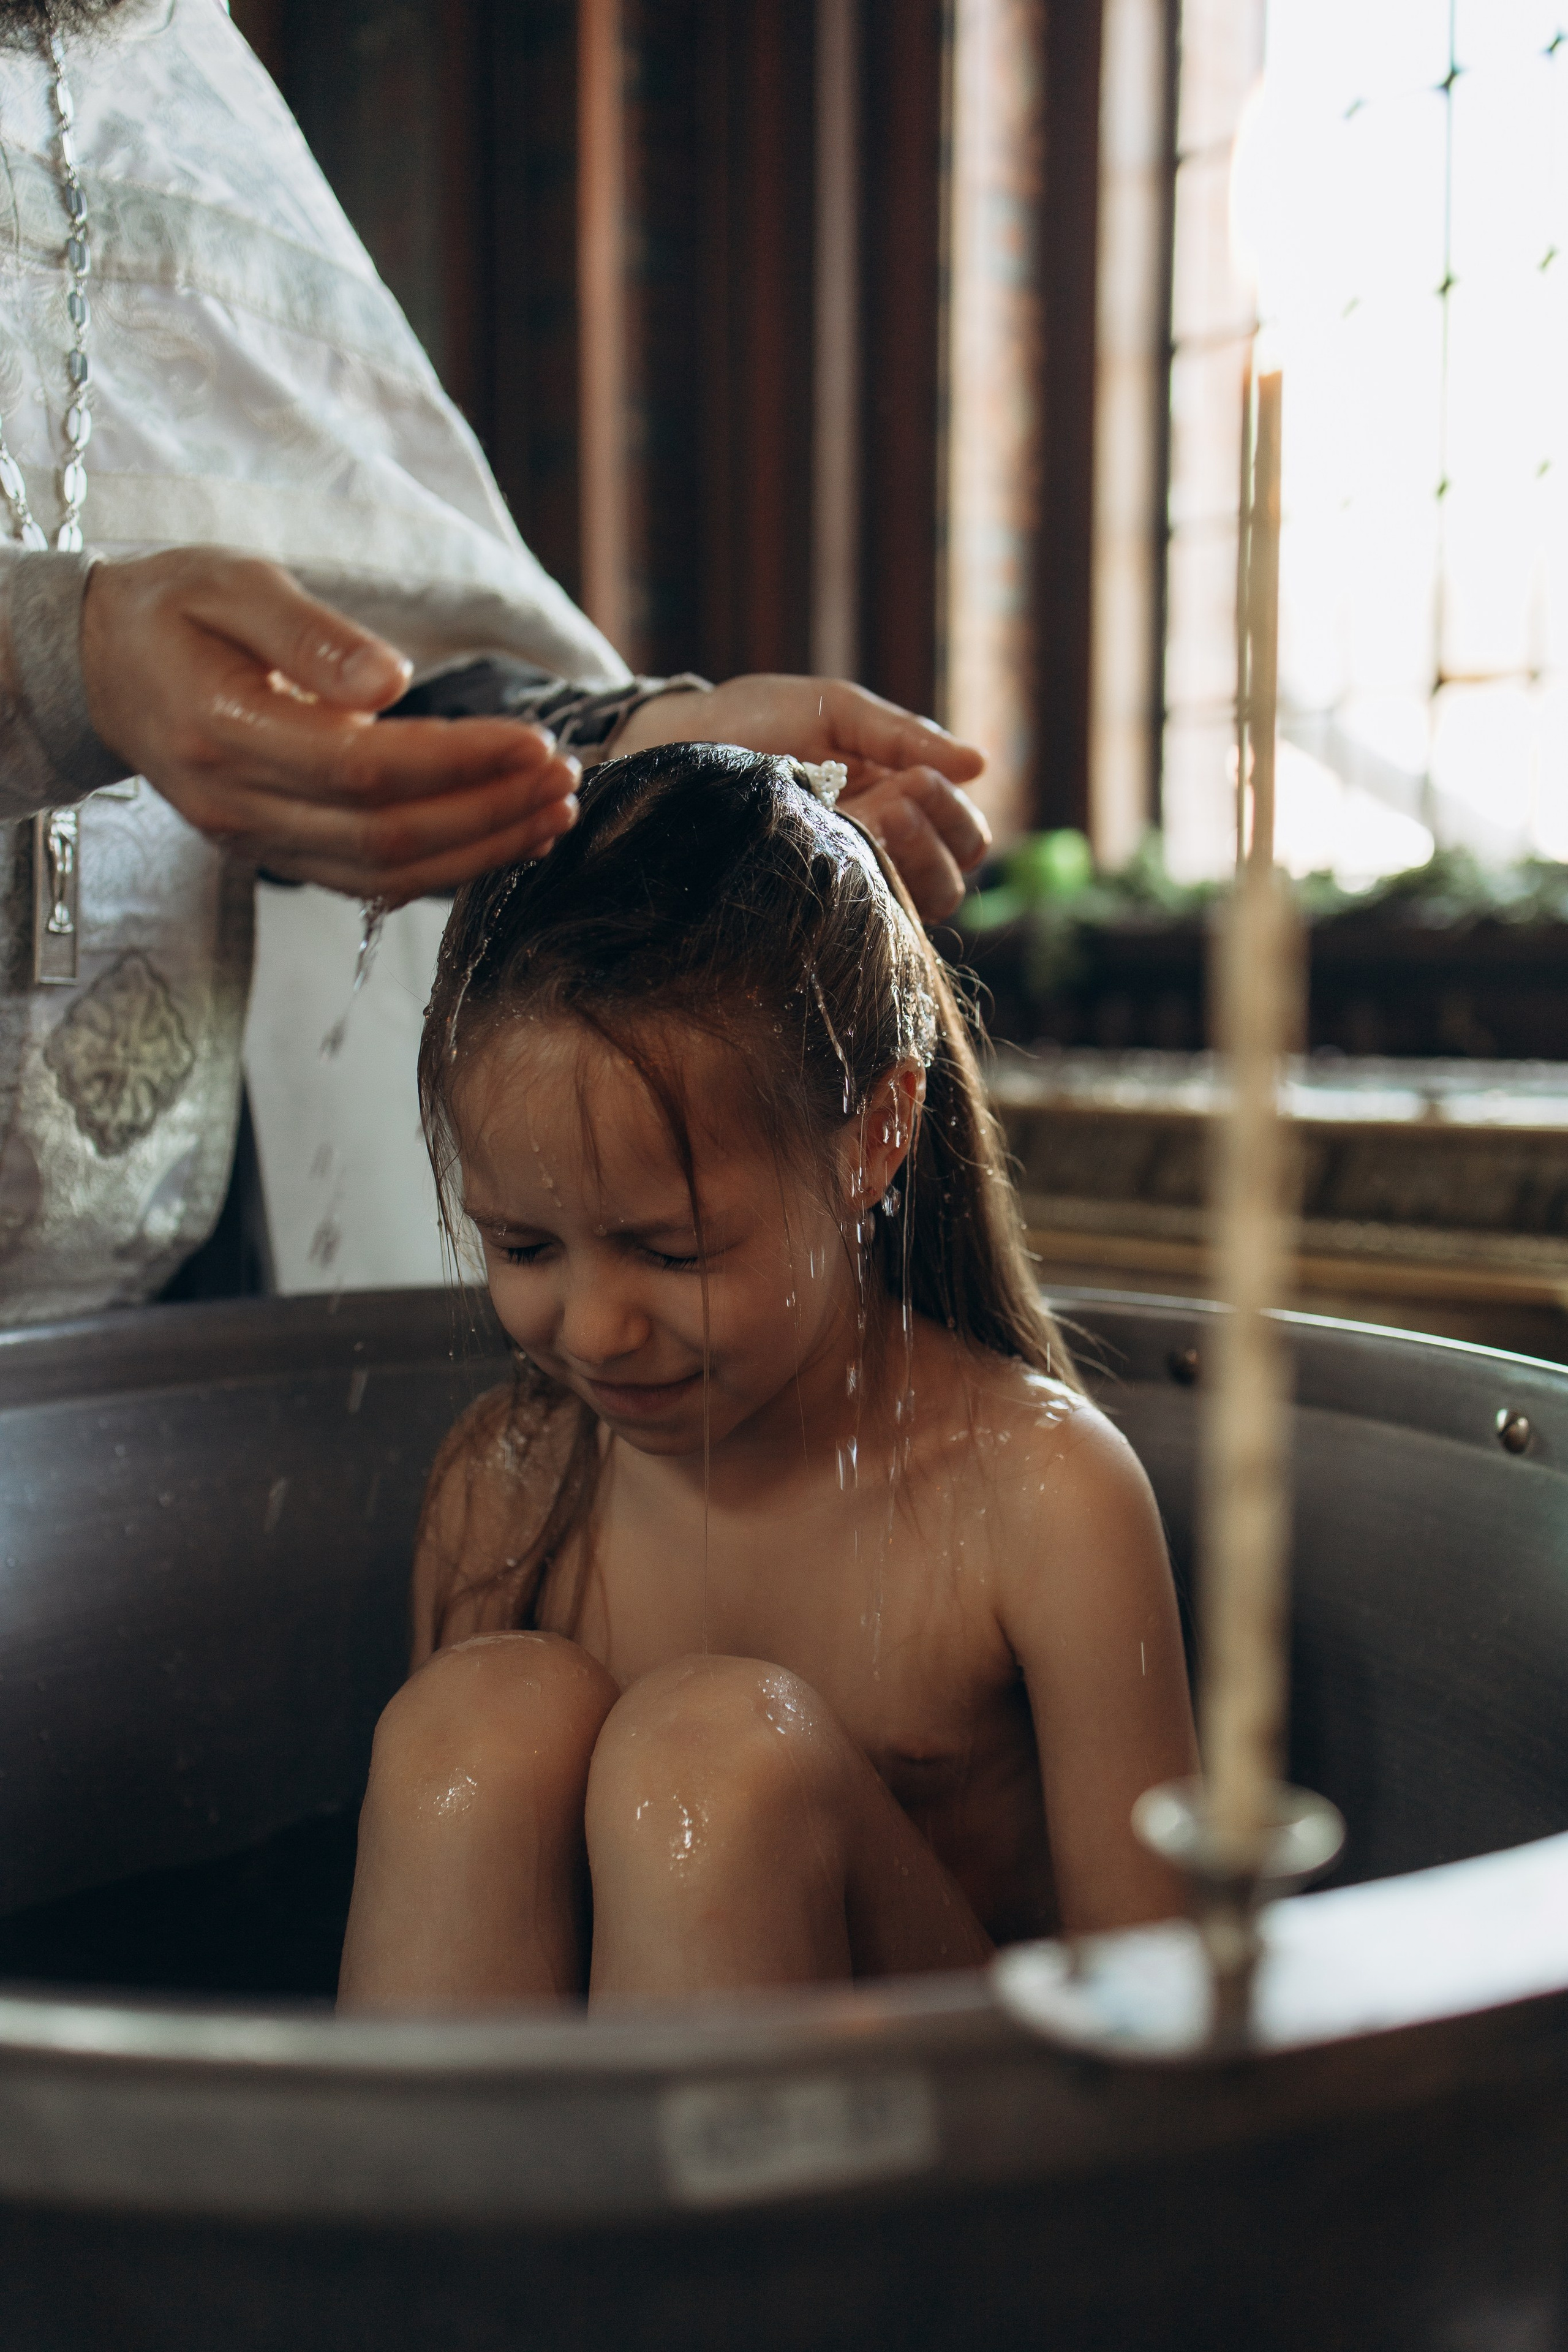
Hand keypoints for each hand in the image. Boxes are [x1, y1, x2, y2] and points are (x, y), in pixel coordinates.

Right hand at [81, 550, 582, 904]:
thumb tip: (393, 681)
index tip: (534, 742)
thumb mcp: (233, 583)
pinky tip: (506, 838)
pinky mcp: (277, 854)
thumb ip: (310, 632)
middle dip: (488, 812)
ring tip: (554, 814)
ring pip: (384, 876)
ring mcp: (255, 841)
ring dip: (481, 850)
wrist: (105, 666)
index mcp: (223, 732)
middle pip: (384, 836)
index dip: (459, 764)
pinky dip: (447, 868)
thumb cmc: (175, 610)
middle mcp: (237, 805)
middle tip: (564, 778)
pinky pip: (370, 882)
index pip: (362, 769)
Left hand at [611, 673, 990, 920]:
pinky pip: (854, 921)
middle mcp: (879, 854)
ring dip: (900, 862)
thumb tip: (980, 764)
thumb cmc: (756, 719)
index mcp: (901, 805)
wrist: (679, 740)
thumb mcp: (837, 711)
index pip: (968, 842)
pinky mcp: (804, 903)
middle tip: (892, 801)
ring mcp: (842, 882)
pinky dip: (858, 885)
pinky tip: (829, 848)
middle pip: (949, 885)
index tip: (919, 782)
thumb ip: (904, 736)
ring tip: (861, 819)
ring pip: (911, 910)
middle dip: (933, 841)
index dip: (957, 819)